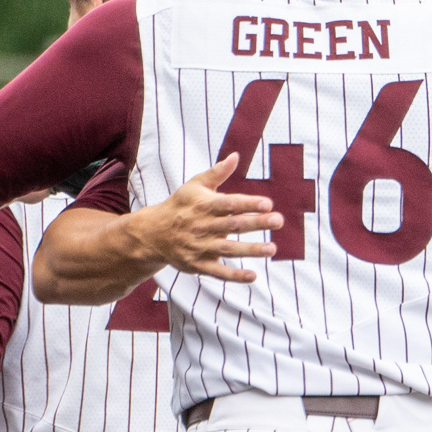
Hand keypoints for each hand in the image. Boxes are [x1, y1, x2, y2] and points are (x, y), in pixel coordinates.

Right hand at [143, 154, 281, 283]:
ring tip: (272, 248)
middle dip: (256, 223)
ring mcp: (198, 247)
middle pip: (232, 225)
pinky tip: (253, 276)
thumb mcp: (194, 186)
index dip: (248, 203)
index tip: (268, 203)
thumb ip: (217, 173)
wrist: (153, 233)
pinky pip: (217, 272)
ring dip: (251, 250)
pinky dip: (234, 275)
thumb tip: (236, 156)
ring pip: (228, 249)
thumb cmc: (180, 206)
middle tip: (278, 220)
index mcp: (203, 205)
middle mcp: (201, 226)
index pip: (228, 204)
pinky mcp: (196, 264)